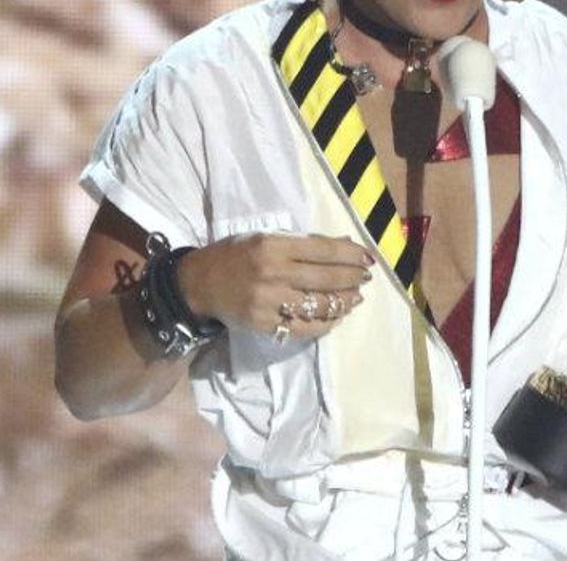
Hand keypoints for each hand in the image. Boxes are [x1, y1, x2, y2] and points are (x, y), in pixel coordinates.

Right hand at [178, 232, 375, 339]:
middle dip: (352, 278)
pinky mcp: (265, 324)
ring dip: (344, 302)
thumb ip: (302, 242)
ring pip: (319, 305)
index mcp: (273, 246)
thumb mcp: (264, 237)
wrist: (199, 284)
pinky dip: (325, 324)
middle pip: (326, 278)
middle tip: (365, 278)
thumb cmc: (235, 255)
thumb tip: (342, 243)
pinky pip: (304, 328)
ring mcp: (269, 302)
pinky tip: (335, 317)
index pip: (323, 250)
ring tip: (354, 298)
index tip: (368, 258)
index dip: (350, 254)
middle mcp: (273, 273)